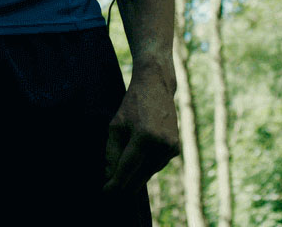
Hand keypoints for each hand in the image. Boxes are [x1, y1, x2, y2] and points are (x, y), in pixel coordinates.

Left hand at [103, 68, 180, 193]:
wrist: (157, 87)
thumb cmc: (132, 105)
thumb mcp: (116, 126)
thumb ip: (112, 152)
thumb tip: (110, 176)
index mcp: (145, 137)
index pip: (127, 168)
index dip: (115, 183)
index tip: (105, 193)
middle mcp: (161, 144)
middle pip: (139, 174)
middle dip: (124, 184)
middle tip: (111, 193)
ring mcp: (171, 147)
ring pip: (149, 171)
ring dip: (136, 176)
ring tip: (122, 178)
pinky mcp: (175, 148)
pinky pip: (157, 165)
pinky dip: (146, 167)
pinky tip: (137, 166)